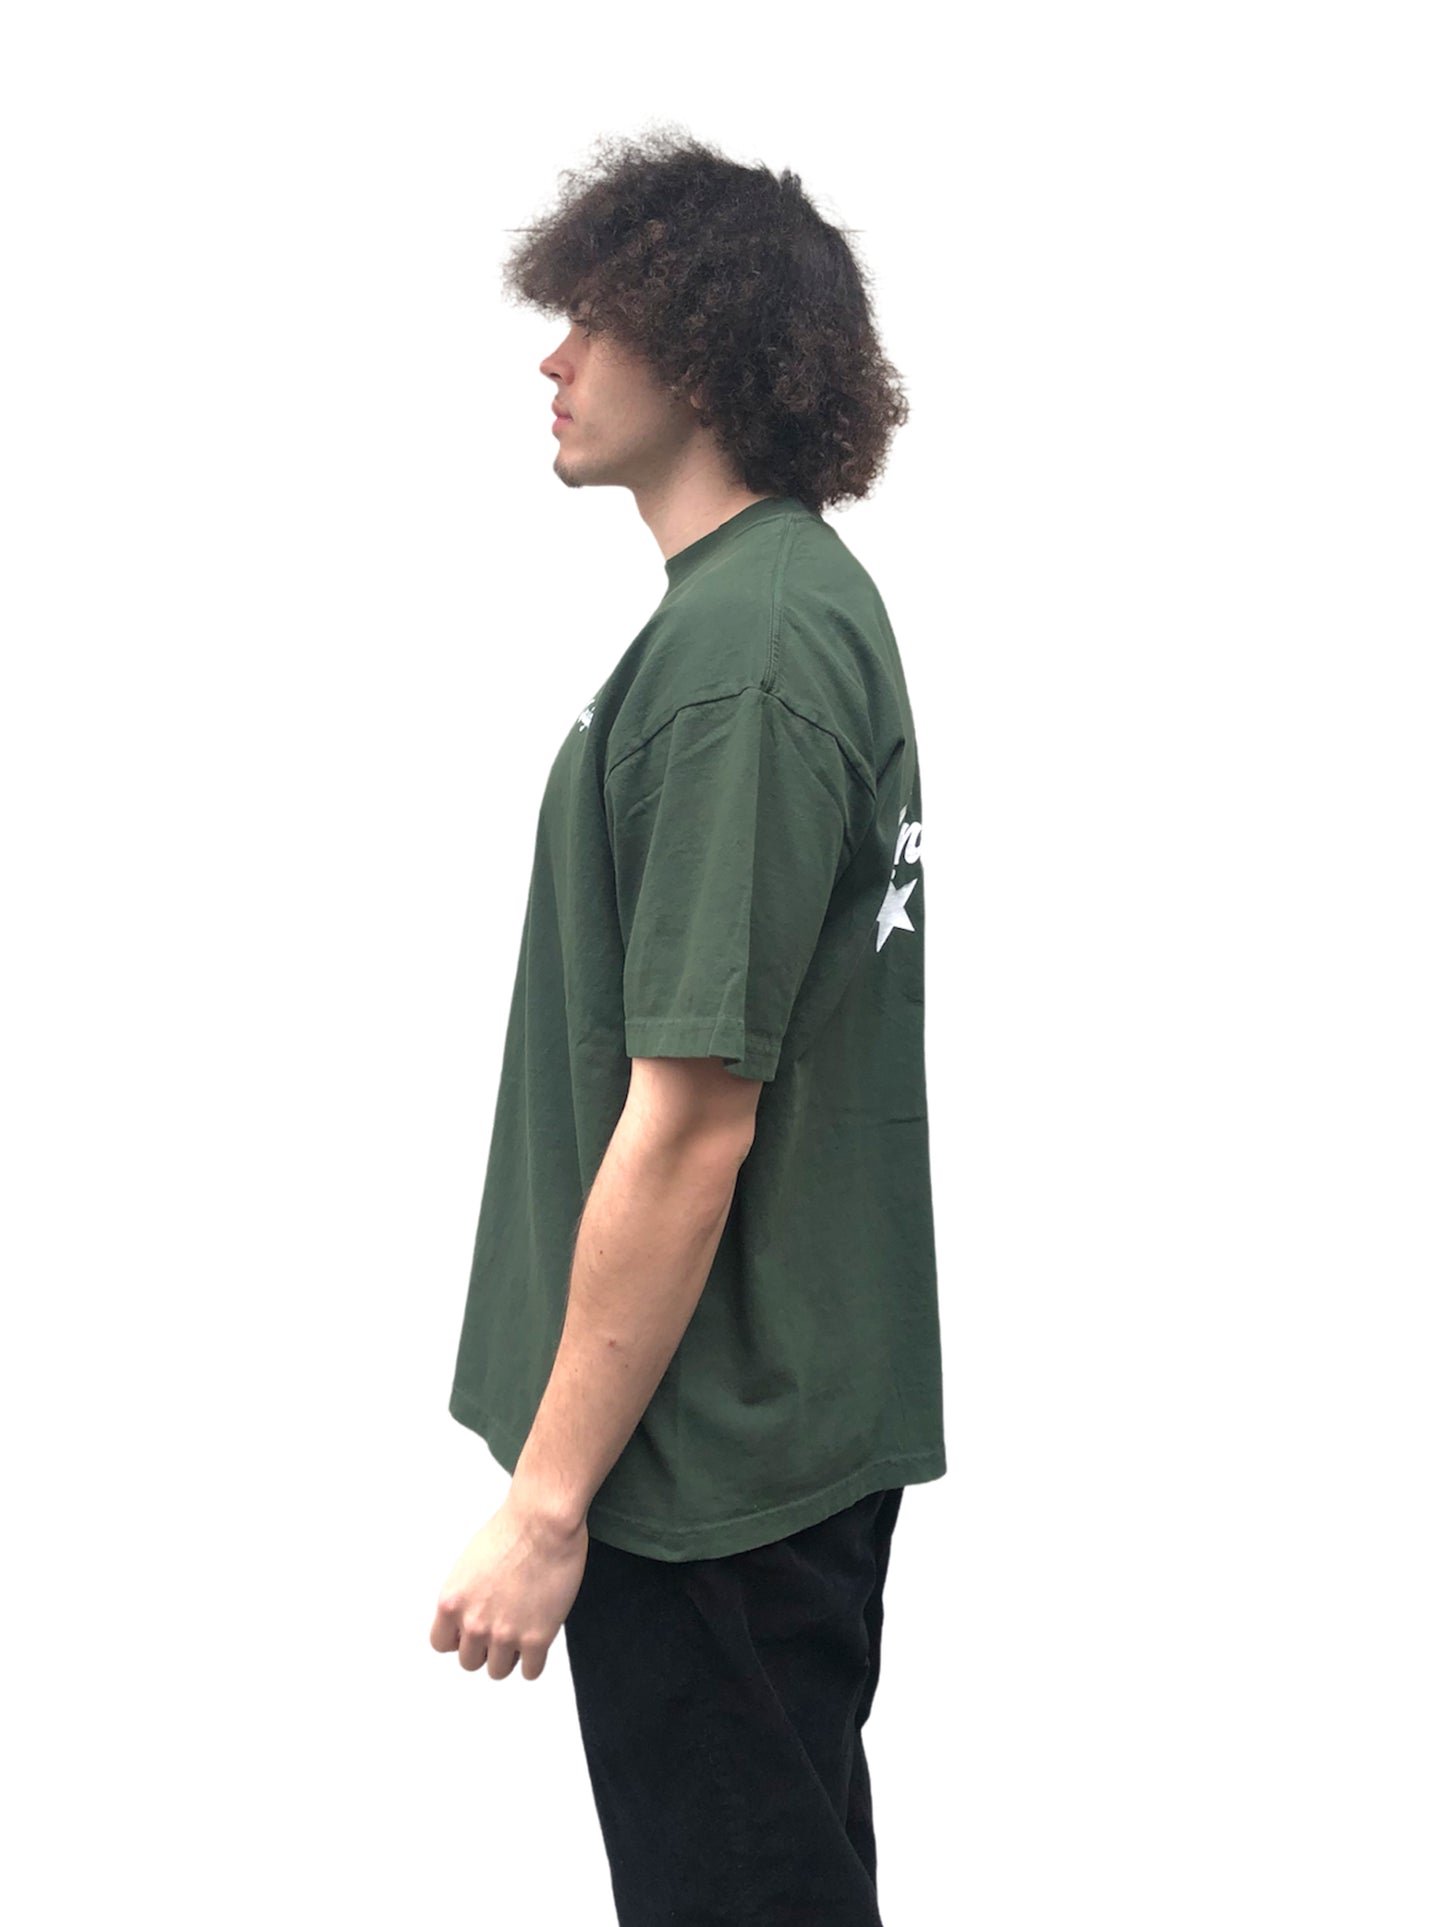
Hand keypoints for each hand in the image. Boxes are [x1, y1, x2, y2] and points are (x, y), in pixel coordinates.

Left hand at [429, 1492, 588, 1680]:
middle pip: (469, 1662)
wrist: (545, 1521)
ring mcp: (504, 1634)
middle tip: (503, 1626)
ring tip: (523, 1631)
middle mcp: (473, 1623)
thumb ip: (464, 1597)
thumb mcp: (469, 1564)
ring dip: (510, 1655)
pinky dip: (534, 1660)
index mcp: (451, 1603)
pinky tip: (539, 1639)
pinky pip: (530, 1672)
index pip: (441, 1644)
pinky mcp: (536, 1639)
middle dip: (485, 1647)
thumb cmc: (512, 1530)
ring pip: (498, 1671)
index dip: (459, 1637)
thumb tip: (469, 1618)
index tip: (473, 1630)